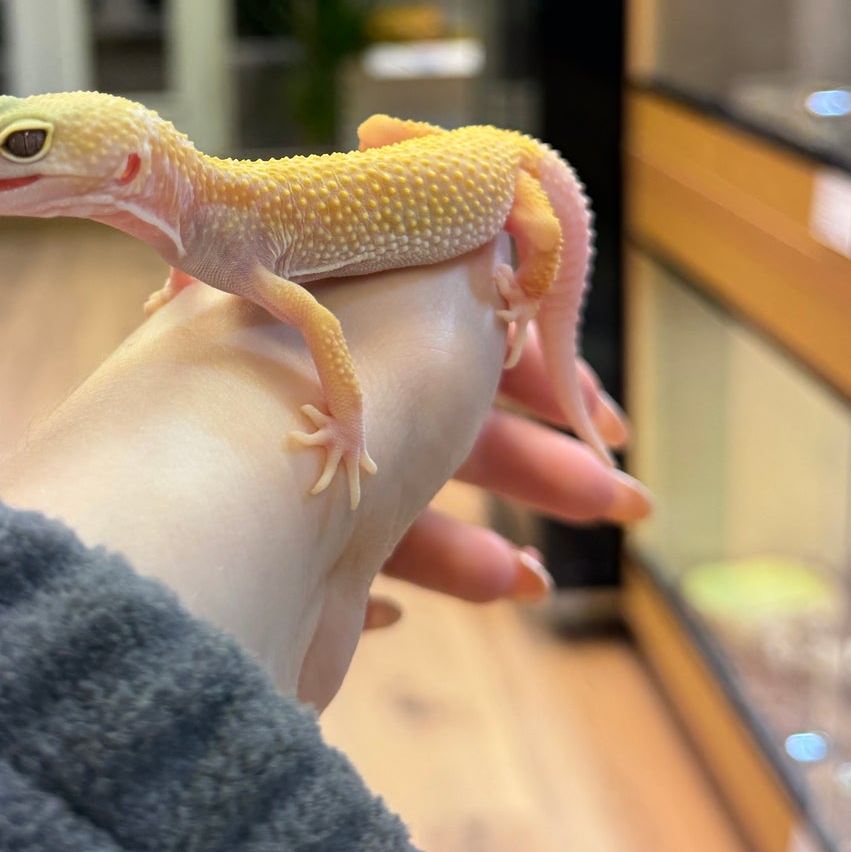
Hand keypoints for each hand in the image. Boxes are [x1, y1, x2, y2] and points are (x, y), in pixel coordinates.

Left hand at [0, 242, 642, 709]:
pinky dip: (402, 579)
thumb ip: (481, 266)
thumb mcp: (449, 287)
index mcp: (320, 288)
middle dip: (534, 455)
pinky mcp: (258, 559)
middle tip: (621, 499)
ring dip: (480, 538)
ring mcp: (267, 468)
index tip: (588, 404)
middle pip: (429, 408)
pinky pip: (342, 561)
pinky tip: (413, 604)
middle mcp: (280, 370)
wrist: (230, 535)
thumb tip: (495, 247)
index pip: (434, 307)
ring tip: (538, 582)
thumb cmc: (352, 391)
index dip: (525, 354)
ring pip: (395, 493)